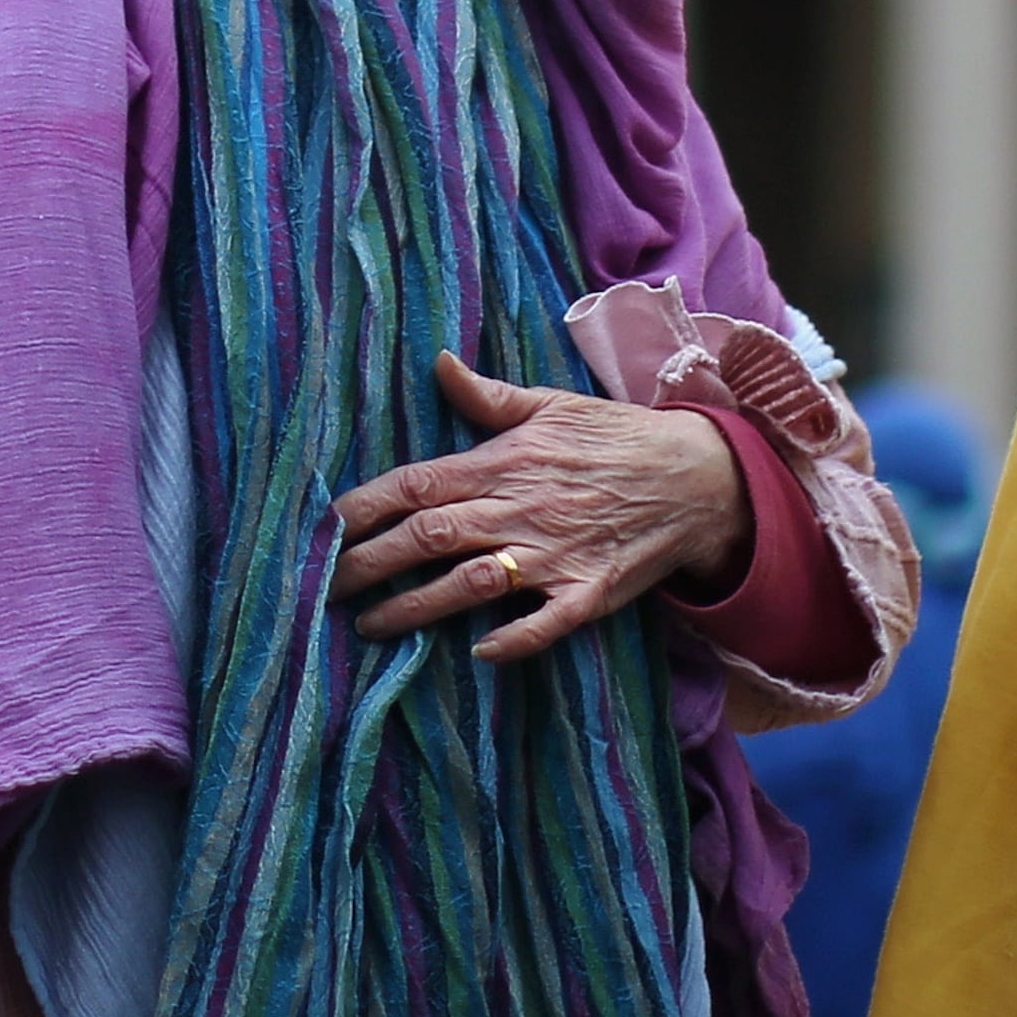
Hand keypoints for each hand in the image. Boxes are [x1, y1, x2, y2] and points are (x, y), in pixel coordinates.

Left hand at [331, 357, 753, 663]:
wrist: (697, 476)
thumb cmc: (617, 438)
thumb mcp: (553, 406)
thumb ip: (488, 396)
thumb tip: (439, 364)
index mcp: (502, 463)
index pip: (415, 485)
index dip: (361, 509)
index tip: (318, 530)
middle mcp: (519, 509)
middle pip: (427, 538)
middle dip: (367, 564)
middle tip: (319, 589)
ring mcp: (554, 555)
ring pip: (470, 584)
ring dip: (415, 608)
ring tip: (370, 627)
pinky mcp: (589, 592)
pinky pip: (544, 622)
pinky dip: (511, 638)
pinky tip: (479, 652)